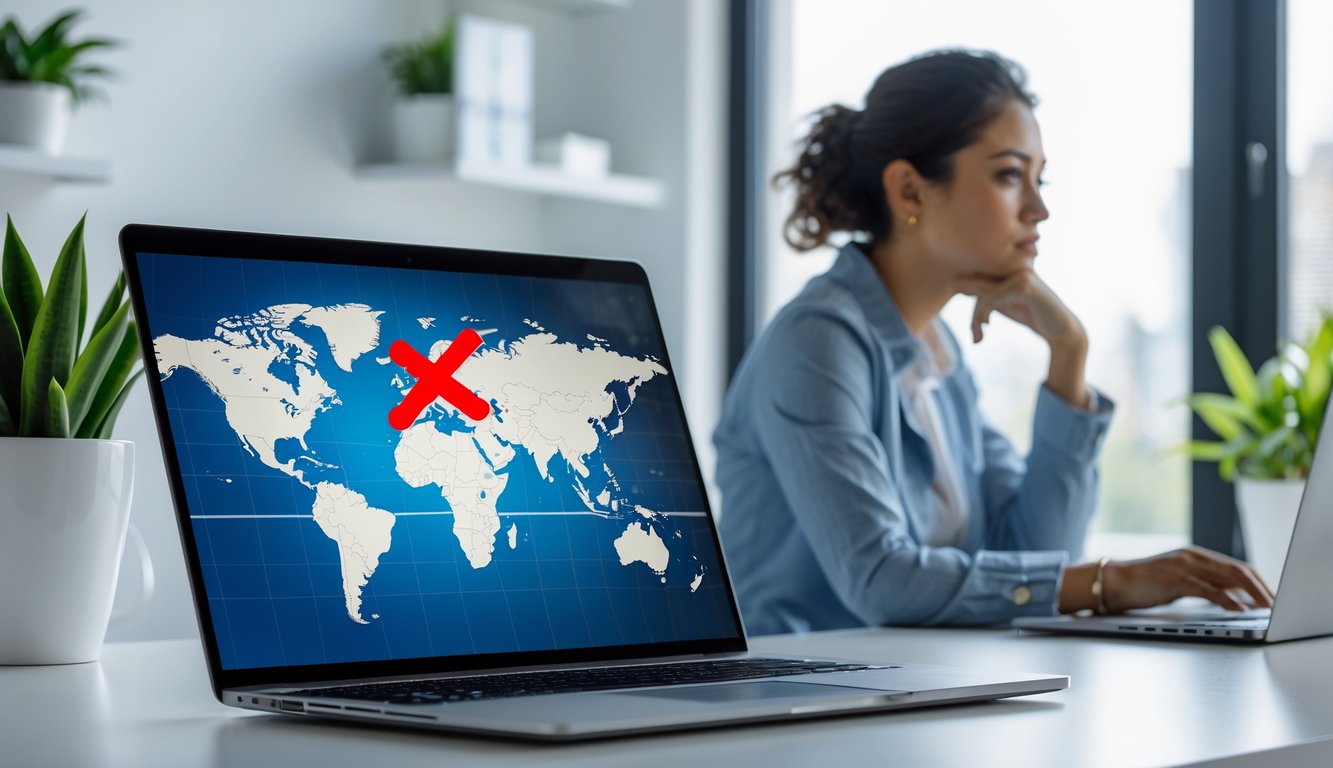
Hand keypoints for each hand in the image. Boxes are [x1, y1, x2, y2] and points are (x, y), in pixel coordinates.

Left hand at [955, 268, 1085, 349]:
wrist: (1059, 330)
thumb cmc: (1029, 314)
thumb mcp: (1000, 302)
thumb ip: (982, 291)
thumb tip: (955, 282)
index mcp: (1009, 264)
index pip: (977, 275)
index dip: (967, 294)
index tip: (974, 323)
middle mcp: (1014, 263)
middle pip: (977, 281)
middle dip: (973, 311)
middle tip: (975, 335)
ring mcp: (1020, 272)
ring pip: (982, 292)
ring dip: (975, 318)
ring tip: (978, 337)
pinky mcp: (1024, 285)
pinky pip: (991, 299)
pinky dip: (983, 315)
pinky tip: (986, 326)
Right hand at [1061, 546, 1273, 613]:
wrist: (1113, 582)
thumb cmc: (1143, 584)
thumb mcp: (1179, 582)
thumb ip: (1203, 584)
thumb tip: (1233, 596)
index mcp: (1195, 556)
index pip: (1237, 566)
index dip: (1258, 582)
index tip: (1272, 597)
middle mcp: (1192, 556)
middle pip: (1238, 570)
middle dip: (1262, 588)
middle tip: (1276, 604)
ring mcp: (1184, 566)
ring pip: (1228, 577)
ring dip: (1252, 594)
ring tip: (1266, 608)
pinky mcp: (1175, 580)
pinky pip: (1208, 590)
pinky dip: (1228, 600)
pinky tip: (1239, 610)